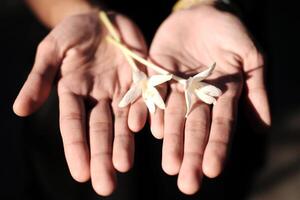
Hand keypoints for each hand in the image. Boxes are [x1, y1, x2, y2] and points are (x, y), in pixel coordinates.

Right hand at [13, 11, 147, 195]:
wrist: (103, 18)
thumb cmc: (73, 32)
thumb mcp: (52, 50)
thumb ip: (39, 78)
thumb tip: (19, 110)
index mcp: (74, 92)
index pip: (73, 124)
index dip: (76, 147)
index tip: (80, 173)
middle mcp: (99, 97)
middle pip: (100, 130)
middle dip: (102, 156)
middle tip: (105, 184)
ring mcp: (122, 90)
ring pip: (124, 121)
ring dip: (125, 144)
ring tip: (123, 166)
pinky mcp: (142, 80)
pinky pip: (147, 99)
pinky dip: (149, 114)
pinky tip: (150, 131)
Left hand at [149, 4, 270, 193]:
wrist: (203, 12)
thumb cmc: (231, 32)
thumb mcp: (251, 56)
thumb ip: (255, 90)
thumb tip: (264, 127)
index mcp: (222, 95)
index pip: (220, 125)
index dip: (217, 146)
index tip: (212, 169)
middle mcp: (197, 96)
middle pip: (194, 128)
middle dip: (191, 153)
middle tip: (186, 180)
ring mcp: (175, 87)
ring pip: (171, 117)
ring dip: (170, 140)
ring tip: (168, 163)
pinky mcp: (156, 74)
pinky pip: (150, 94)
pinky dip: (146, 110)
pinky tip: (143, 128)